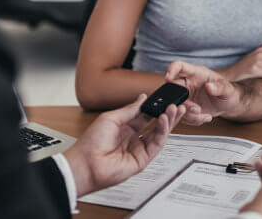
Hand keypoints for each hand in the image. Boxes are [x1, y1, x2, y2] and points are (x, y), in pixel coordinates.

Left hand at [63, 94, 185, 195]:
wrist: (85, 164)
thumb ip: (130, 110)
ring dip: (169, 121)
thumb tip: (142, 98)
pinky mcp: (143, 159)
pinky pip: (157, 144)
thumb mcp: (111, 118)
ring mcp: (138, 149)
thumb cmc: (91, 143)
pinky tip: (164, 120)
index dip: (156, 107)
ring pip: (160, 134)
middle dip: (167, 114)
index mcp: (124, 128)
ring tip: (175, 109)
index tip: (164, 98)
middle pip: (156, 124)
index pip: (145, 116)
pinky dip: (163, 131)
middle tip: (177, 104)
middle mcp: (133, 138)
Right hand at [165, 61, 241, 125]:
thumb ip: (220, 87)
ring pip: (176, 105)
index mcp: (195, 73)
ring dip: (189, 114)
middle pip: (173, 89)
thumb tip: (210, 86)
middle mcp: (187, 83)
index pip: (179, 66)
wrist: (228, 104)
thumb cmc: (228, 92)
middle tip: (197, 110)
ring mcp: (185, 96)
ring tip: (205, 115)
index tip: (168, 78)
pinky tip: (204, 118)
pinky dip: (192, 120)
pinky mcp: (185, 108)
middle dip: (183, 103)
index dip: (171, 69)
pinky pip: (181, 116)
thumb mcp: (228, 89)